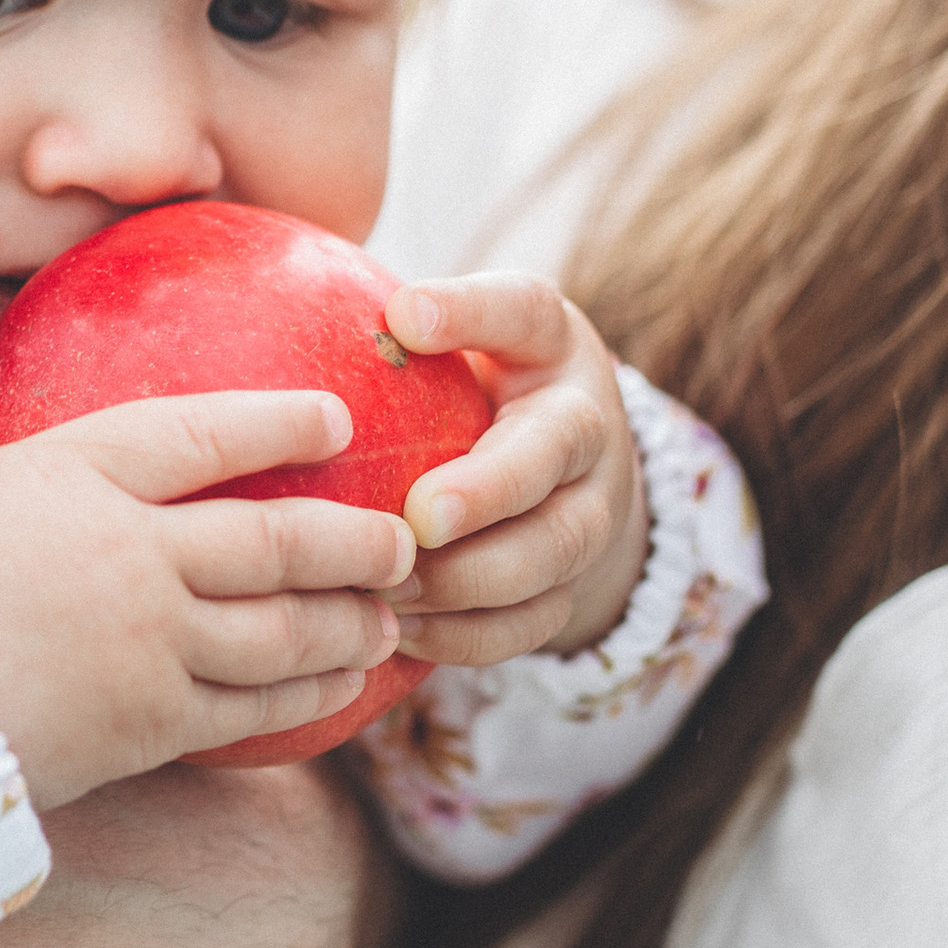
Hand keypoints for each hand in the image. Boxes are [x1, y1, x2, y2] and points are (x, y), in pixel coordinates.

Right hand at [0, 394, 414, 806]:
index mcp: (73, 476)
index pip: (203, 435)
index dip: (280, 425)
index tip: (335, 421)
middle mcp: (131, 551)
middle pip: (276, 538)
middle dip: (352, 539)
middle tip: (401, 540)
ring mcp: (151, 640)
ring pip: (284, 627)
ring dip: (347, 621)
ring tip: (384, 617)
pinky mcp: (151, 721)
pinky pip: (254, 705)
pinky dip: (308, 693)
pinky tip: (339, 684)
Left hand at [382, 274, 648, 663]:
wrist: (570, 467)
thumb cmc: (480, 380)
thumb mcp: (461, 330)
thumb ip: (412, 315)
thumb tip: (357, 314)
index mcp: (550, 343)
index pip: (522, 310)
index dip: (468, 312)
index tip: (402, 316)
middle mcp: (585, 428)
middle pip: (550, 458)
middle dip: (487, 491)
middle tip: (419, 517)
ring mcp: (589, 514)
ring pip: (548, 556)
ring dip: (465, 580)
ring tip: (388, 586)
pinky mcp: (572, 586)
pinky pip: (528, 624)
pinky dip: (464, 637)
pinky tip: (398, 633)